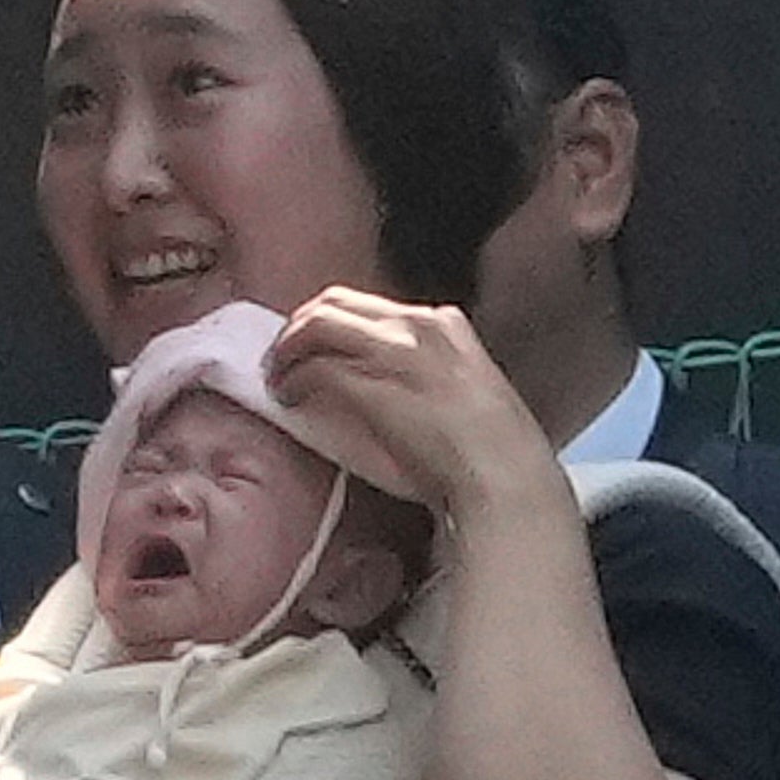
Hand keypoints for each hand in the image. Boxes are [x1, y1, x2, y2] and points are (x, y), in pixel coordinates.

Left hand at [263, 288, 570, 530]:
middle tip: (282, 357)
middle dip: (300, 326)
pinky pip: (313, 367)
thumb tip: (384, 390)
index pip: (371, 306)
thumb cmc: (491, 456)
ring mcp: (393, 350)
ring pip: (316, 323)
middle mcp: (417, 325)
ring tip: (276, 376)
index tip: (319, 348)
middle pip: (335, 302)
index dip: (334, 324)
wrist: (503, 477)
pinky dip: (291, 379)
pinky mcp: (372, 382)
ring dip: (287, 348)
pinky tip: (286, 397)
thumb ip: (428, 378)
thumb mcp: (466, 397)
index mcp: (445, 326)